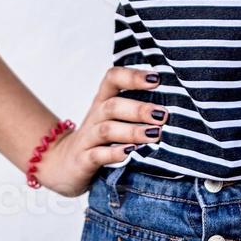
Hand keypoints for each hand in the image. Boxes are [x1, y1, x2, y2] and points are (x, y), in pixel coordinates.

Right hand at [32, 67, 168, 197]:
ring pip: (107, 130)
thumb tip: (178, 104)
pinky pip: (97, 155)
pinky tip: (130, 153)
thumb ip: (136, 109)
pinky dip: (114, 153)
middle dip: (139, 109)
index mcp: (103, 101)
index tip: (157, 79)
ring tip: (154, 135)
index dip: (133, 76)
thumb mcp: (114, 120)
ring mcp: (87, 139)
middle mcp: (94, 116)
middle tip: (163, 115)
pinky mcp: (82, 161)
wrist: (62, 165)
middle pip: (113, 105)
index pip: (112, 78)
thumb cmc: (99, 140)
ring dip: (132, 131)